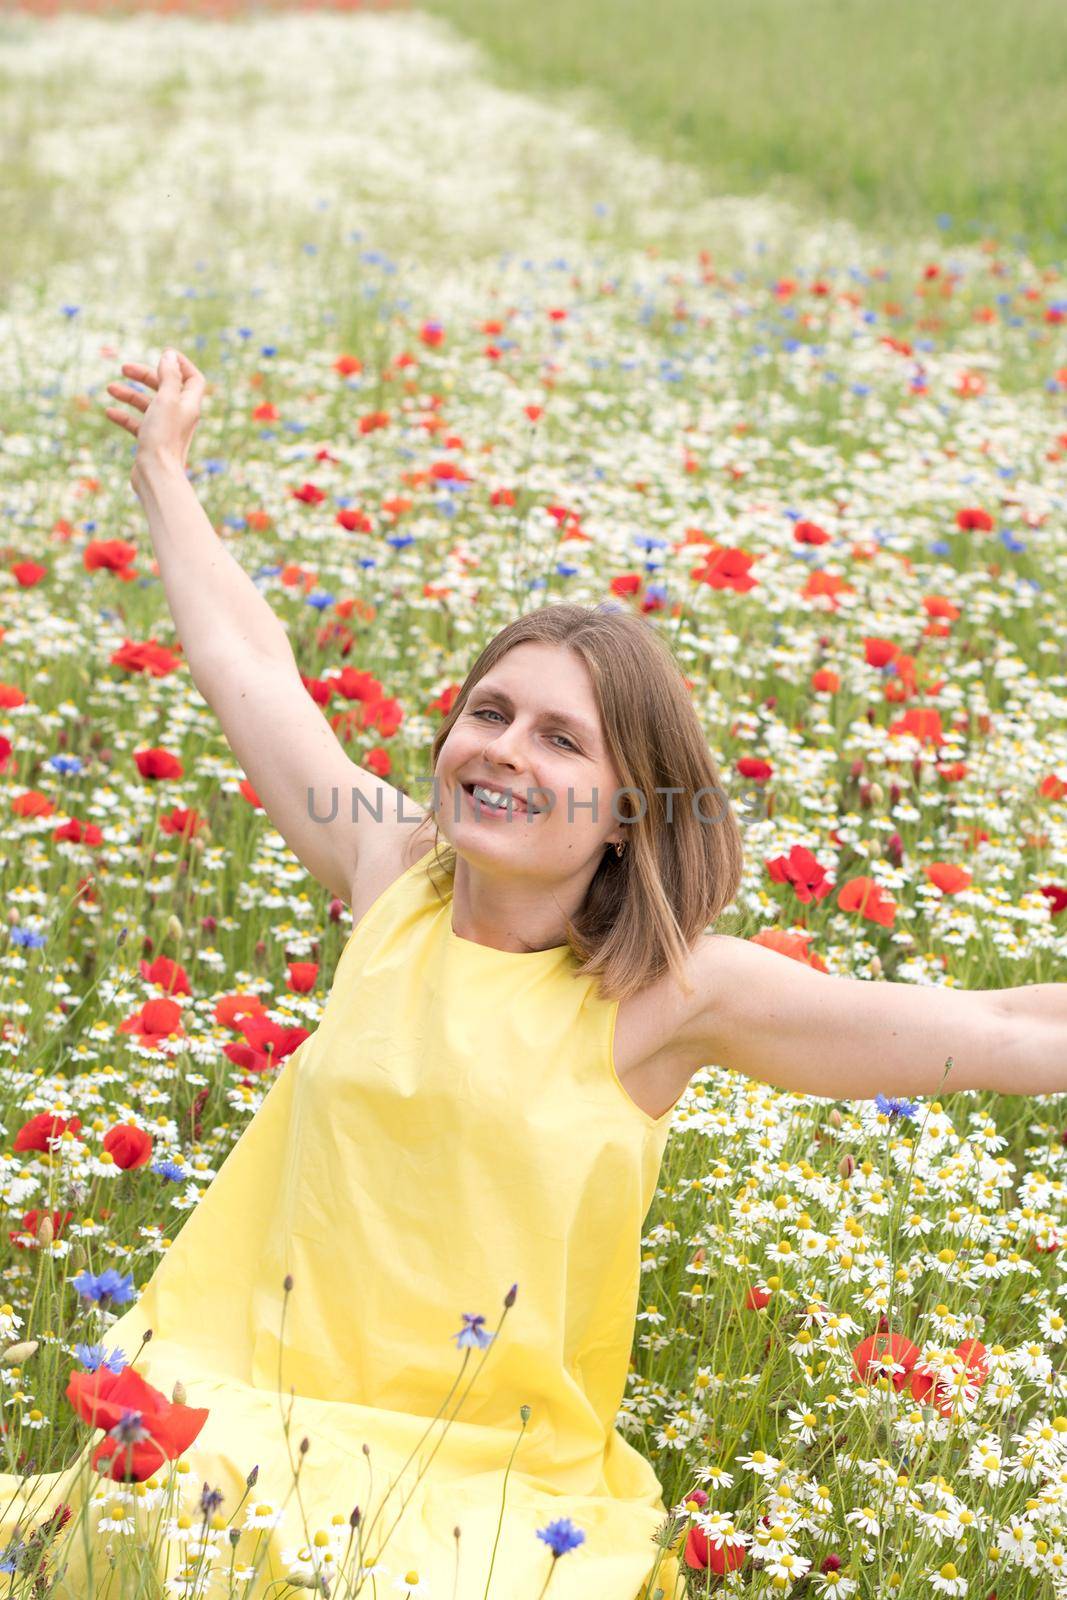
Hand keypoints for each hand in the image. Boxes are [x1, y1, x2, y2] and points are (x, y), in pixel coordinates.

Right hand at [103, 348, 206, 486]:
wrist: (156, 475)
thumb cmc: (163, 437)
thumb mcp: (166, 399)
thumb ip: (169, 376)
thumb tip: (169, 355)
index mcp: (188, 405)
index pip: (193, 379)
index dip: (180, 364)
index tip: (163, 354)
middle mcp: (180, 416)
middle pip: (166, 388)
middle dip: (145, 376)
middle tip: (124, 368)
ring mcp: (166, 430)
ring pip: (149, 405)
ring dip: (130, 395)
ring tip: (110, 388)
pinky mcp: (152, 442)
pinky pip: (139, 424)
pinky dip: (125, 416)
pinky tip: (109, 412)